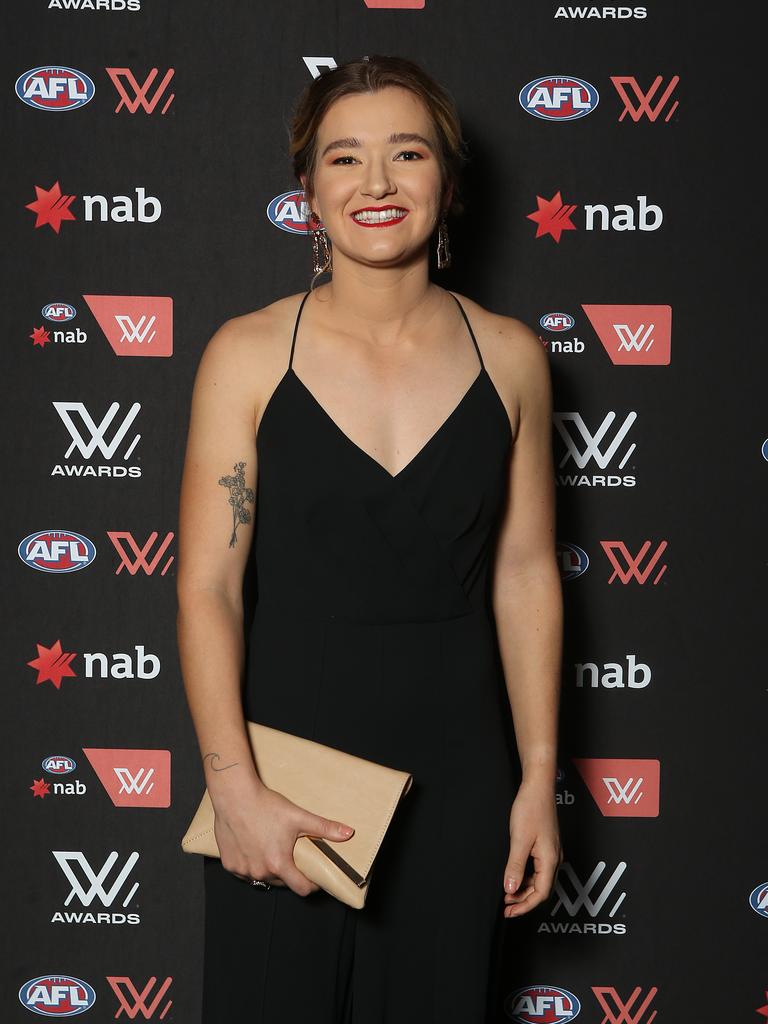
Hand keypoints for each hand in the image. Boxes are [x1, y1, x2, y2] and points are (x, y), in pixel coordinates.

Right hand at [211, 783, 354, 896]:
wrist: (235, 796)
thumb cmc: (266, 805)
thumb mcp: (298, 816)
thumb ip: (324, 827)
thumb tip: (349, 833)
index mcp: (278, 864)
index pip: (301, 889)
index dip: (312, 885)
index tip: (316, 877)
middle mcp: (259, 872)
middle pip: (282, 883)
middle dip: (290, 873)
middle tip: (294, 856)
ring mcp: (242, 870)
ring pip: (262, 878)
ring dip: (270, 870)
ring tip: (274, 851)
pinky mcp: (229, 864)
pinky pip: (244, 872)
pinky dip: (251, 865)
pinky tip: (255, 849)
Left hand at [502, 778, 562, 917]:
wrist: (538, 786)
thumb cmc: (530, 808)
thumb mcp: (519, 840)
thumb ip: (515, 866)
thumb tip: (510, 890)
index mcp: (550, 859)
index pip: (541, 893)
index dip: (525, 906)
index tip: (509, 912)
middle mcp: (554, 858)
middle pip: (541, 889)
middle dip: (524, 900)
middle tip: (505, 906)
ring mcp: (551, 851)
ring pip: (539, 879)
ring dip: (524, 889)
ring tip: (507, 893)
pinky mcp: (546, 845)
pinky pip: (537, 868)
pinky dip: (525, 876)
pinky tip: (514, 876)